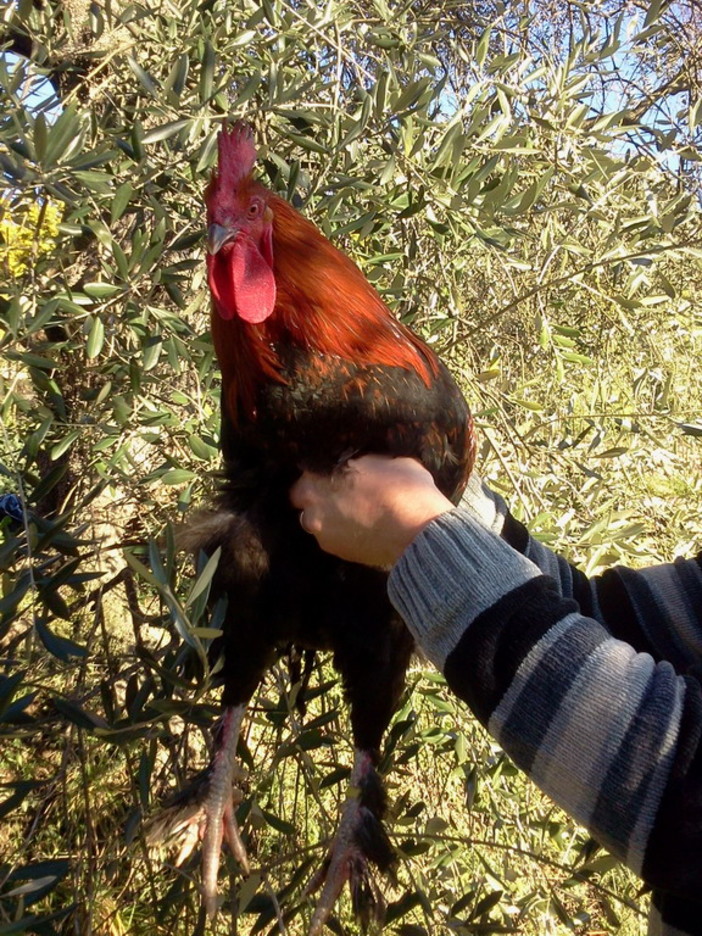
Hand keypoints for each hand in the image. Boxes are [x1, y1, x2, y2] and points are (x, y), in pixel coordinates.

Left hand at [290, 455, 452, 566]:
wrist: (419, 531)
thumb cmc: (404, 488)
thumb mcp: (386, 461)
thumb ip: (362, 465)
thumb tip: (360, 467)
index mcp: (318, 479)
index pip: (305, 474)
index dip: (320, 475)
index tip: (334, 475)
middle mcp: (313, 507)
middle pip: (305, 501)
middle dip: (318, 499)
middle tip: (341, 496)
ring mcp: (323, 534)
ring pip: (318, 524)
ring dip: (329, 519)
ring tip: (353, 516)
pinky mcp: (339, 553)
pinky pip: (335, 540)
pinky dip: (343, 536)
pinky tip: (362, 531)